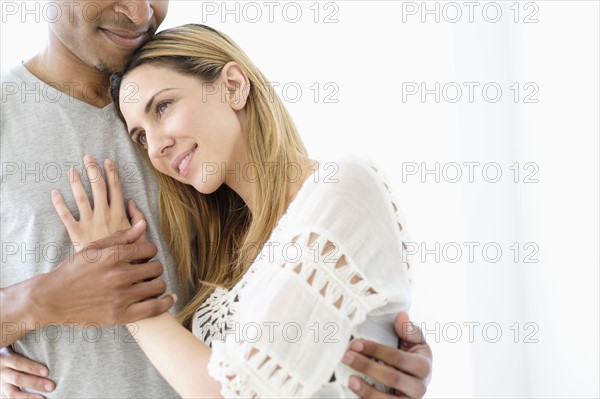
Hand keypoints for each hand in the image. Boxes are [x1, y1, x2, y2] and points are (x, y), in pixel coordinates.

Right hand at [0, 347, 53, 398]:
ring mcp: (0, 384)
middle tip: (51, 386)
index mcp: (5, 358)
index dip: (32, 367)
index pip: (19, 363)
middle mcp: (1, 372)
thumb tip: (45, 332)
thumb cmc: (11, 351)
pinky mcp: (1, 393)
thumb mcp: (13, 345)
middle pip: (18, 379)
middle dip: (36, 383)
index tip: (47, 371)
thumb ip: (26, 344)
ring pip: (13, 393)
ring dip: (29, 397)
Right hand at [32, 221, 174, 326]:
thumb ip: (121, 237)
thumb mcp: (93, 249)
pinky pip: (154, 308)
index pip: (149, 249)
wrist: (50, 299)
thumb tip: (143, 225)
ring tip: (150, 284)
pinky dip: (166, 303)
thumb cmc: (72, 271)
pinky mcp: (120, 316)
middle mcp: (119, 275)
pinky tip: (169, 298)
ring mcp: (120, 297)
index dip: (149, 252)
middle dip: (152, 268)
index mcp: (113, 256)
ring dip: (157, 284)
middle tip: (145, 272)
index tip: (144, 257)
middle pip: (156, 267)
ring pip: (157, 286)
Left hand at [51, 155, 146, 252]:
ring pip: (81, 198)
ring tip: (72, 170)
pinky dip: (59, 204)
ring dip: (76, 182)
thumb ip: (137, 218)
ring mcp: (89, 223)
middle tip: (88, 157)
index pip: (115, 188)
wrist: (112, 270)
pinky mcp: (77, 233)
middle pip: (98, 188)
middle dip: (93, 171)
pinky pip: (66, 216)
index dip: (111, 173)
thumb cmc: (127, 253)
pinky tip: (54, 193)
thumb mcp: (139, 235)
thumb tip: (132, 202)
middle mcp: (104, 215)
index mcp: (119, 214)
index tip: (107, 161)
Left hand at [343, 312, 432, 397]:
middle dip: (367, 366)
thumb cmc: (412, 358)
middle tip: (346, 357)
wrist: (416, 381)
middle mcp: (420, 387)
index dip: (376, 350)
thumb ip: (409, 330)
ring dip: (367, 390)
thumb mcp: (416, 343)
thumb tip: (401, 315)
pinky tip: (355, 391)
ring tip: (350, 379)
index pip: (398, 358)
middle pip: (392, 378)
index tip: (356, 343)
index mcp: (424, 367)